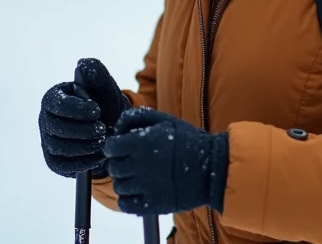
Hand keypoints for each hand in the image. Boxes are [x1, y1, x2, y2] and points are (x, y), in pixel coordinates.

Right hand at [39, 58, 129, 177]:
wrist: (111, 126)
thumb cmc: (105, 101)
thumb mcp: (104, 84)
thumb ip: (95, 72)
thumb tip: (81, 65)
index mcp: (54, 97)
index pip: (57, 104)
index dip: (76, 109)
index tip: (96, 111)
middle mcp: (46, 119)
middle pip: (56, 128)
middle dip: (81, 130)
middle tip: (102, 129)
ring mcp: (48, 141)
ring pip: (59, 148)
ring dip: (83, 146)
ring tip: (102, 141)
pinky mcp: (54, 160)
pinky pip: (62, 165)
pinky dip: (82, 162)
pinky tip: (98, 156)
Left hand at [104, 107, 228, 215]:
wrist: (211, 167)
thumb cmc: (188, 141)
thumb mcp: (166, 120)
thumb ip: (139, 117)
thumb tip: (119, 126)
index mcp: (142, 142)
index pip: (110, 147)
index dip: (113, 146)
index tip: (121, 147)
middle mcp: (140, 165)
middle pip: (113, 167)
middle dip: (119, 163)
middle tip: (132, 162)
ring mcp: (145, 186)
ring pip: (118, 186)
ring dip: (125, 180)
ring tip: (139, 176)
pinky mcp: (151, 204)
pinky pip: (125, 204)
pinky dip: (128, 199)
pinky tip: (139, 191)